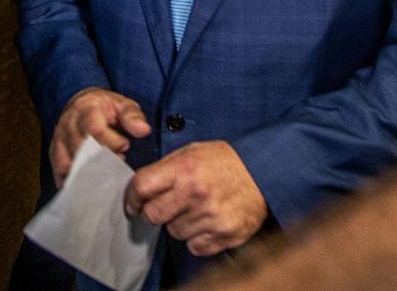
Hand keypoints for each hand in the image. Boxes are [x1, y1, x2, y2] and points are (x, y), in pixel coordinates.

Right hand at [50, 88, 150, 188]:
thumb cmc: (105, 108)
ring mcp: (59, 141)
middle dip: (102, 159)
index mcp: (85, 109)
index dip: (111, 142)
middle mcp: (68, 125)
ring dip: (89, 173)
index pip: (93, 129)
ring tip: (107, 173)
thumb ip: (132, 116)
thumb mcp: (123, 105)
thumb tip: (143, 130)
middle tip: (119, 161)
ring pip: (69, 164)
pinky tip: (92, 186)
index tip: (125, 146)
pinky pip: (61, 174)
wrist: (80, 106)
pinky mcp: (55, 156)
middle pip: (81, 149)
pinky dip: (76, 183)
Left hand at [123, 140, 267, 256]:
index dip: (132, 197)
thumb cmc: (227, 161)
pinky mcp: (223, 234)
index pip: (141, 187)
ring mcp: (210, 216)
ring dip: (180, 223)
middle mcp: (195, 193)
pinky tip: (208, 221)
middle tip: (168, 205)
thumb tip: (140, 188)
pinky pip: (194, 246)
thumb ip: (166, 168)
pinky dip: (198, 238)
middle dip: (155, 211)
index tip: (133, 203)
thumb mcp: (194, 151)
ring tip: (197, 208)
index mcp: (185, 168)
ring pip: (173, 232)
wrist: (265, 172)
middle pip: (152, 215)